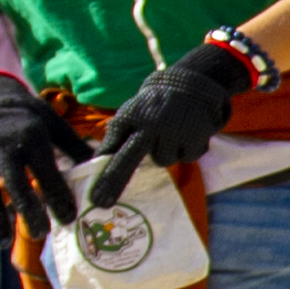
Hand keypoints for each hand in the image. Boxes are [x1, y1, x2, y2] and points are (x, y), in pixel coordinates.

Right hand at [0, 75, 86, 238]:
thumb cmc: (32, 119)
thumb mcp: (57, 127)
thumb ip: (78, 150)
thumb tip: (107, 170)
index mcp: (31, 137)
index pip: (46, 170)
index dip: (57, 194)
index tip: (69, 218)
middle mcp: (2, 145)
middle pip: (16, 181)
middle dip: (28, 208)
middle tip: (41, 233)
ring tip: (0, 244)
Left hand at [82, 37, 255, 209]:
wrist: (190, 85)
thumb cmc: (153, 107)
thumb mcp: (131, 117)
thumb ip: (115, 140)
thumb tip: (94, 164)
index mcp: (130, 118)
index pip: (112, 149)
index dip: (103, 174)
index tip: (94, 198)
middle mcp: (148, 124)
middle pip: (128, 158)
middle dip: (114, 181)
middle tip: (103, 202)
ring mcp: (172, 130)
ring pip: (163, 161)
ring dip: (166, 151)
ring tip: (170, 133)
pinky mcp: (195, 135)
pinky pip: (187, 157)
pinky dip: (187, 149)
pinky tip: (187, 133)